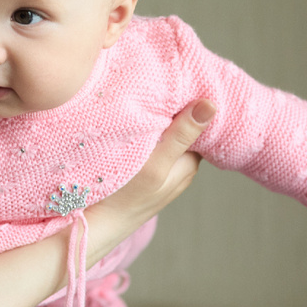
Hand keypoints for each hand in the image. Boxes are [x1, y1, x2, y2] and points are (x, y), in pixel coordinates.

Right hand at [94, 99, 212, 228]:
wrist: (94, 224)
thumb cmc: (125, 197)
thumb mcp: (156, 163)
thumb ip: (182, 135)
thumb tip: (212, 105)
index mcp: (190, 162)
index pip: (200, 124)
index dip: (191, 102)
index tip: (177, 82)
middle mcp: (181, 167)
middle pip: (183, 129)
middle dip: (174, 110)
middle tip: (157, 88)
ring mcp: (163, 171)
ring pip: (167, 136)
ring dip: (158, 121)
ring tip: (144, 101)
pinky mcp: (146, 172)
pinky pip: (152, 145)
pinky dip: (146, 133)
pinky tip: (133, 126)